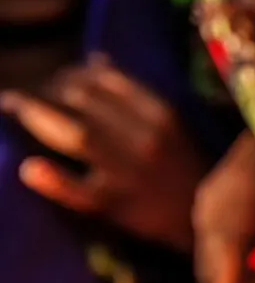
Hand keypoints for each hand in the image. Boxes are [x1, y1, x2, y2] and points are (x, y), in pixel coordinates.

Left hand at [2, 58, 206, 253]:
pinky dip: (53, 180)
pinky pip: (79, 191)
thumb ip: (133, 95)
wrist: (207, 222)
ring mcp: (129, 171)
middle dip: (48, 90)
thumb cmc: (183, 170)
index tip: (55, 80)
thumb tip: (96, 59)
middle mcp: (145, 137)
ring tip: (10, 105)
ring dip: (37, 114)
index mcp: (161, 114)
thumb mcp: (169, 125)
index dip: (72, 74)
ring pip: (77, 134)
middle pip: (87, 101)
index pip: (107, 80)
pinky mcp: (115, 205)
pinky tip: (29, 169)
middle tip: (24, 96)